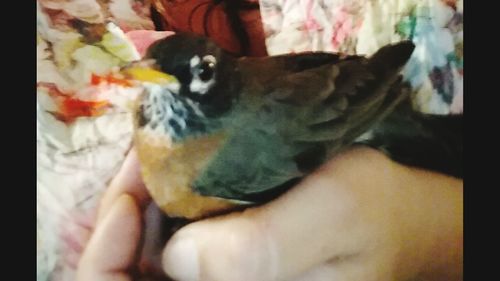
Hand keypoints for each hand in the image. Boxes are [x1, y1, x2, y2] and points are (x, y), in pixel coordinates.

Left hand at [76, 147, 462, 280]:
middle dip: (129, 214)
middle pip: (141, 273)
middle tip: (143, 157)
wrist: (401, 213)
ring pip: (158, 251)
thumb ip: (259, 250)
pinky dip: (168, 199)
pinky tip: (178, 166)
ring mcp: (231, 274)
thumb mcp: (333, 217)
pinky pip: (182, 235)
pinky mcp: (236, 256)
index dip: (111, 259)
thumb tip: (179, 257)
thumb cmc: (376, 211)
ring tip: (157, 153)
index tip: (131, 196)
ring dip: (148, 200)